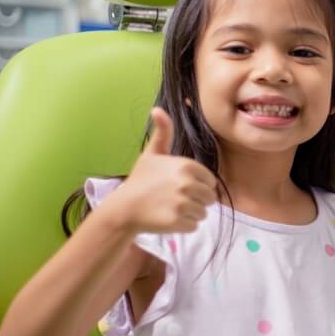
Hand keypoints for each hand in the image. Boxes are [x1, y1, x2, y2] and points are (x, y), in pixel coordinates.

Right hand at [105, 107, 216, 233]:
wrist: (124, 208)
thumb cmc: (140, 181)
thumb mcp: (152, 154)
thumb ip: (162, 133)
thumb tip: (157, 109)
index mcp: (186, 166)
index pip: (210, 181)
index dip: (198, 186)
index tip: (180, 187)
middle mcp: (187, 183)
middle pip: (210, 198)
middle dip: (196, 200)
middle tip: (174, 199)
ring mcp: (182, 203)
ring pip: (203, 213)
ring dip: (190, 213)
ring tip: (171, 208)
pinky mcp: (178, 221)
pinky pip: (194, 226)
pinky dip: (184, 225)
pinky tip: (168, 218)